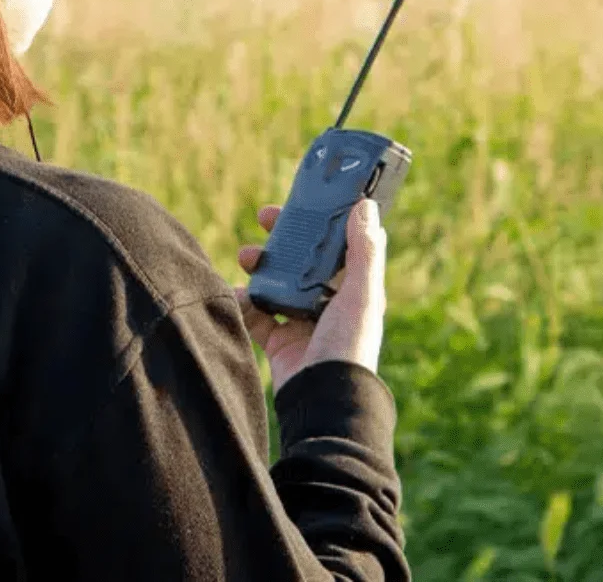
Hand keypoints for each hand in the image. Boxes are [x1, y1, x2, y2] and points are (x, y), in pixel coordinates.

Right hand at [233, 199, 387, 393]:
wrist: (322, 399)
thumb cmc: (349, 347)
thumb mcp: (362, 295)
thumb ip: (363, 251)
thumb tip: (364, 206)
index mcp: (351, 289)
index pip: (333, 246)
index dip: (317, 222)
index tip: (300, 203)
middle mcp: (327, 303)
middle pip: (301, 260)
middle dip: (282, 239)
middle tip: (262, 219)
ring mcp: (301, 321)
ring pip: (275, 282)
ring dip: (260, 266)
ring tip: (246, 258)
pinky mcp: (278, 340)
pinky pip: (255, 313)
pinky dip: (244, 302)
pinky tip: (237, 295)